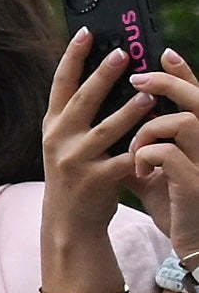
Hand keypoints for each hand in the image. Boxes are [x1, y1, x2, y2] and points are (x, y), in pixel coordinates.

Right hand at [37, 26, 150, 278]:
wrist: (68, 221)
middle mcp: (59, 138)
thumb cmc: (76, 175)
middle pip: (82, 100)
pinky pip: (125, 159)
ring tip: (149, 94)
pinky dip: (143, 148)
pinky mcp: (96, 180)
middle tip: (122, 53)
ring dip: (129, 111)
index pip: (61, 83)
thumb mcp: (67, 142)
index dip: (73, 56)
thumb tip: (106, 76)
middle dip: (102, 75)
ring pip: (106, 129)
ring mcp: (75, 160)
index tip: (87, 32)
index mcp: (53, 124)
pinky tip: (159, 136)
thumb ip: (80, 115)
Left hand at [127, 54, 198, 257]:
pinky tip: (141, 172)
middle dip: (169, 84)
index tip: (163, 50)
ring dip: (152, 129)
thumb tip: (102, 123)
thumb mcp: (154, 168)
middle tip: (137, 78)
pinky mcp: (195, 185)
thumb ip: (137, 144)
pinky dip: (148, 157)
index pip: (196, 98)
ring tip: (137, 147)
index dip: (183, 73)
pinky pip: (169, 155)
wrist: (191, 243)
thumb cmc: (173, 202)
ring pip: (186, 122)